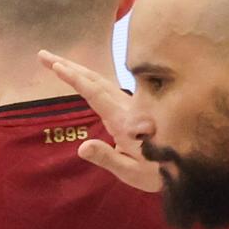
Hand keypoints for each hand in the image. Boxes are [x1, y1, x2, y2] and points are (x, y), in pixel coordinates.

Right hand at [39, 50, 163, 192]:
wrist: (186, 166)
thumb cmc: (158, 173)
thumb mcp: (132, 172)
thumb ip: (108, 158)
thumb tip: (82, 147)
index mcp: (123, 120)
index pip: (95, 94)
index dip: (75, 79)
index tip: (57, 66)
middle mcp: (125, 107)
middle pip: (94, 79)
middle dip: (68, 66)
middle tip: (42, 56)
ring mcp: (129, 106)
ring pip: (100, 80)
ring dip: (77, 70)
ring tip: (55, 63)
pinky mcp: (130, 109)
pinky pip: (106, 88)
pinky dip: (89, 79)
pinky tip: (81, 77)